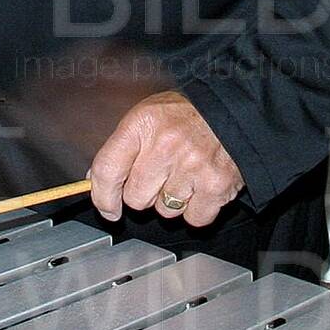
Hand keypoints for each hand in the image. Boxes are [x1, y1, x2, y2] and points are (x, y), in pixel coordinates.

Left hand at [89, 91, 244, 229]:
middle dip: (145, 194)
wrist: (233, 111)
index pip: (107, 170)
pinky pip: (193, 219)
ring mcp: (192, 167)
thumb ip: (121, 148)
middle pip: (135, 198)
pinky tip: (201, 187)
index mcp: (143, 124)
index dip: (103, 196)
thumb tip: (95, 181)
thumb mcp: (147, 115)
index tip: (108, 207)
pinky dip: (197, 210)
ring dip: (172, 201)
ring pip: (164, 211)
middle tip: (161, 175)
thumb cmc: (187, 114)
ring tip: (185, 175)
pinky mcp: (216, 186)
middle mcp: (165, 145)